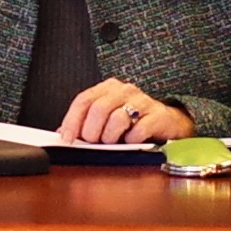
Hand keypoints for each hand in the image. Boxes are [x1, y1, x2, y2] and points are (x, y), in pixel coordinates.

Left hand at [58, 79, 188, 145]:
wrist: (166, 122)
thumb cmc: (132, 121)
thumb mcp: (106, 118)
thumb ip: (85, 124)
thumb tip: (63, 135)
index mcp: (108, 88)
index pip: (84, 100)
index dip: (73, 120)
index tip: (68, 138)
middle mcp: (124, 90)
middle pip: (99, 109)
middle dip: (92, 131)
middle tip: (94, 143)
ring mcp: (142, 101)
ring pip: (117, 118)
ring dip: (111, 137)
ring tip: (113, 142)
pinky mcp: (157, 115)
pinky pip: (138, 130)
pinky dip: (131, 140)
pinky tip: (131, 141)